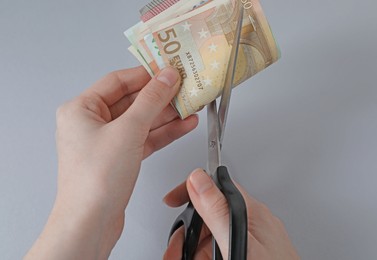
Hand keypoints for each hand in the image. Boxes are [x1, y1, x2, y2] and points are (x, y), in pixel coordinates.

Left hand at [25, 66, 197, 258]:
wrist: (91, 222)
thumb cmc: (94, 180)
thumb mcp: (127, 131)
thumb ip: (150, 101)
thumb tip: (166, 78)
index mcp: (81, 109)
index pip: (118, 81)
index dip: (145, 74)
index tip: (168, 69)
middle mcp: (91, 124)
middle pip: (132, 101)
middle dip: (160, 96)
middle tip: (184, 88)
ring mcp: (107, 142)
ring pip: (141, 121)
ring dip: (167, 115)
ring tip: (190, 106)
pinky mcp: (119, 158)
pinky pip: (144, 138)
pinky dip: (163, 133)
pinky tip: (183, 125)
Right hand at [163, 169, 299, 259]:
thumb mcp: (239, 243)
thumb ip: (218, 211)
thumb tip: (199, 179)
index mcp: (252, 213)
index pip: (217, 187)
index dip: (192, 190)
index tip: (172, 200)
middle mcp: (251, 224)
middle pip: (208, 215)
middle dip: (187, 232)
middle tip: (176, 252)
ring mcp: (250, 242)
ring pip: (210, 236)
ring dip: (191, 248)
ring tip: (181, 258)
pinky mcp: (246, 255)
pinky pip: (218, 250)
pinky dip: (202, 256)